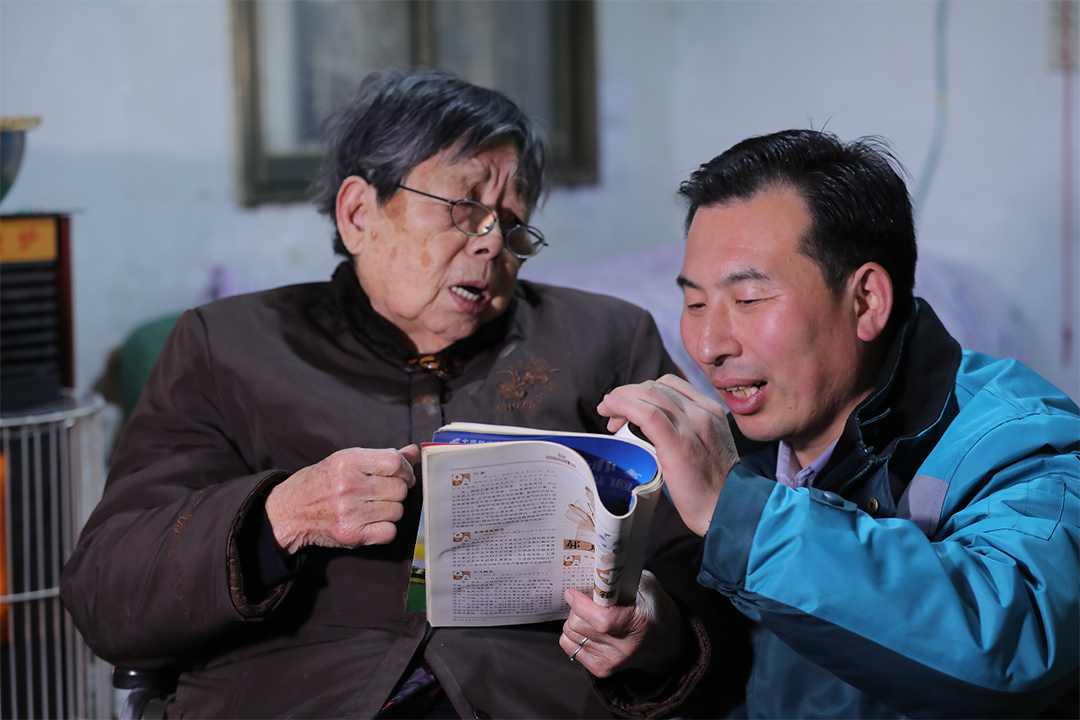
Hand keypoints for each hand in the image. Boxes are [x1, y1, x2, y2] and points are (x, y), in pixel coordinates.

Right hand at [265, 445, 419, 552]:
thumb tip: (413, 452)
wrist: (289, 512)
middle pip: (399, 489)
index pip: (394, 462)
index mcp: (347, 462)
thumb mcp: (345, 461)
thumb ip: (382, 457)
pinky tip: (371, 522)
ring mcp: (350, 512)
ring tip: (372, 506)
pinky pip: (389, 532)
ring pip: (397, 510)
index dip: (404, 469)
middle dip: (396, 491)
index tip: (402, 475)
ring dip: (390, 510)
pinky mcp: (351, 534)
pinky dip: (385, 529)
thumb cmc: (320, 483)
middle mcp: (348, 486)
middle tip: (382, 493)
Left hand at [559, 570, 687, 677]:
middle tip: (587, 600)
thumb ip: (620, 578)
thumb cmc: (652, 607)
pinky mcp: (602, 669)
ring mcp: (612, 661)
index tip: (573, 592)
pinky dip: (573, 635)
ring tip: (590, 614)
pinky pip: (569, 647)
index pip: (601, 619)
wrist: (664, 641)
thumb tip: (594, 567)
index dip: (581, 604)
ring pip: (570, 635)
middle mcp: (624, 647)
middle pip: (578, 625)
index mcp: (637, 623)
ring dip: (575, 620)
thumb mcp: (645, 585)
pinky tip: (588, 629)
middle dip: (576, 608)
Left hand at [598, 374, 737, 535]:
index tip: (628, 404)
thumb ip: (686, 431)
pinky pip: (646, 413)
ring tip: (608, 413)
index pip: (670, 385)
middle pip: (656, 387)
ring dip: (621, 398)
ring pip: (649, 394)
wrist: (728, 507)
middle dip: (628, 394)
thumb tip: (652, 430)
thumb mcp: (706, 446)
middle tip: (612, 413)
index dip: (643, 390)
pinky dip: (624, 406)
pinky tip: (611, 409)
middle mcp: (703, 412)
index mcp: (711, 411)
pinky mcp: (678, 442)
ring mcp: (692, 425)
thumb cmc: (712, 487)